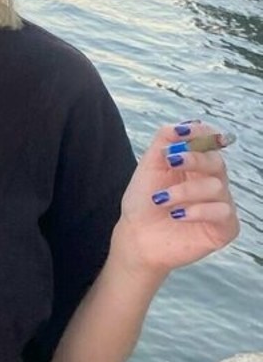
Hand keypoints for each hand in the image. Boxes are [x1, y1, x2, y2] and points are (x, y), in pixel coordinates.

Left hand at [111, 122, 238, 279]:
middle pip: (217, 161)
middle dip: (194, 158)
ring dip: (185, 190)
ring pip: (217, 187)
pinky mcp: (225, 228)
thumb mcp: (150, 165)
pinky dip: (198, 210)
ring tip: (162, 199)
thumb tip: (183, 125)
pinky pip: (223, 212)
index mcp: (196, 165)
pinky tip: (177, 215)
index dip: (202, 134)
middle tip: (171, 161)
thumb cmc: (143, 202)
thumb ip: (165, 140)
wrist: (137, 236)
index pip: (210, 142)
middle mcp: (212, 182)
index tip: (183, 132)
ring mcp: (220, 205)